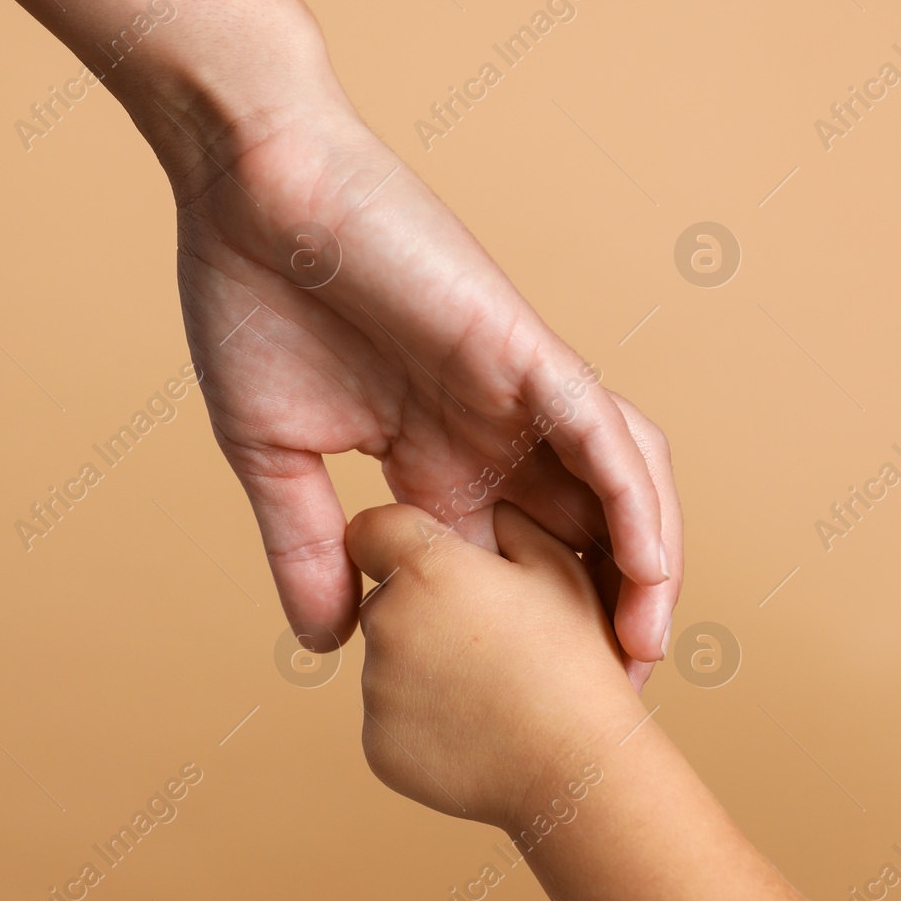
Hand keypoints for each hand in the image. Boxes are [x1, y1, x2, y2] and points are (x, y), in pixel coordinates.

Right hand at [170, 96, 682, 669]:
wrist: (250, 188)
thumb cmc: (252, 299)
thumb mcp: (275, 456)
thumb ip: (307, 546)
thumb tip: (326, 645)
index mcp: (434, 459)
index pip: (504, 564)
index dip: (530, 635)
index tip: (544, 711)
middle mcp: (492, 432)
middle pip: (580, 533)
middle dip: (606, 614)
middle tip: (616, 699)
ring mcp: (515, 391)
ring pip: (618, 485)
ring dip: (644, 567)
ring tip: (646, 647)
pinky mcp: (522, 349)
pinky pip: (603, 430)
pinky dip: (633, 498)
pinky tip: (649, 568)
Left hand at [345, 502, 642, 828]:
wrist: (576, 769)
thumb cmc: (576, 663)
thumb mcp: (560, 569)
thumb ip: (510, 522)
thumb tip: (487, 508)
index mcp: (427, 568)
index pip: (371, 530)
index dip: (402, 541)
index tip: (432, 561)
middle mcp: (386, 621)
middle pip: (384, 598)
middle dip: (423, 609)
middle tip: (491, 640)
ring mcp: (376, 689)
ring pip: (388, 661)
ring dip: (425, 667)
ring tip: (494, 689)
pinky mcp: (377, 745)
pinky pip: (391, 718)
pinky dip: (424, 721)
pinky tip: (479, 728)